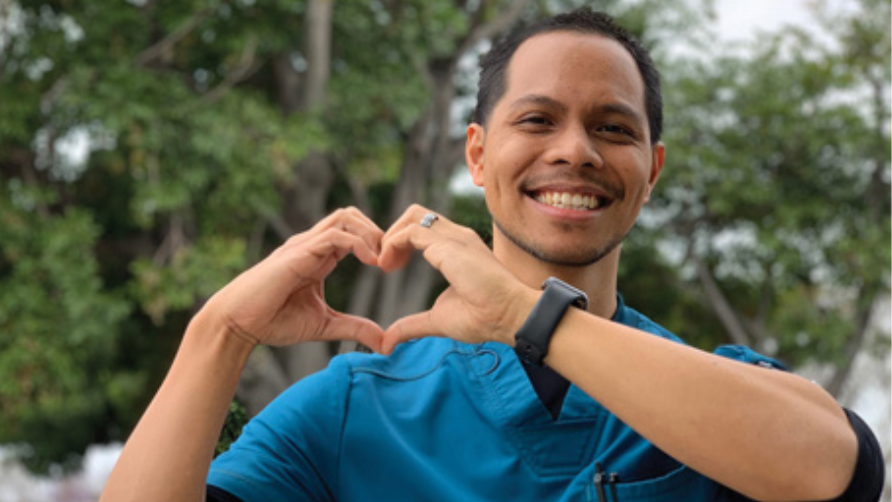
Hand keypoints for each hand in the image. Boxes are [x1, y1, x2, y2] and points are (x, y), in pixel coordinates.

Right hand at [197, 207, 385, 351]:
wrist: (238, 324)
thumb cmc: (273, 321)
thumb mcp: (324, 325)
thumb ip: (354, 328)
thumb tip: (385, 342)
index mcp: (319, 256)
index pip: (354, 232)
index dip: (377, 244)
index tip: (393, 267)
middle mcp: (312, 245)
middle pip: (351, 216)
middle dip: (378, 232)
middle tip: (392, 260)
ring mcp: (304, 245)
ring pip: (345, 217)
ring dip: (371, 233)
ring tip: (382, 260)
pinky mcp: (298, 253)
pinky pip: (335, 235)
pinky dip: (358, 243)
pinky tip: (371, 262)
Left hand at [378, 205, 536, 353]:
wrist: (508, 316)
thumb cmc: (484, 317)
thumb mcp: (438, 320)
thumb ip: (412, 326)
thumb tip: (388, 342)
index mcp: (458, 248)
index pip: (424, 228)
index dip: (401, 242)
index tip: (391, 267)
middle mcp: (457, 236)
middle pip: (416, 214)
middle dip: (392, 233)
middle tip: (384, 263)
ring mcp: (454, 237)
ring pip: (413, 216)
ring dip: (390, 236)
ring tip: (384, 264)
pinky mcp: (448, 246)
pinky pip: (411, 232)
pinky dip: (392, 244)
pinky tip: (388, 267)